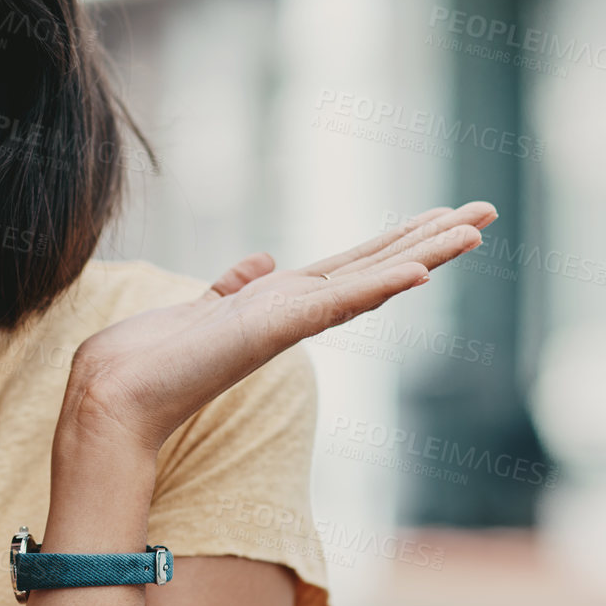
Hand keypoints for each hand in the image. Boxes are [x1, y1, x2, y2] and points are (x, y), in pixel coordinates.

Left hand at [63, 202, 496, 452]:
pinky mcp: (272, 331)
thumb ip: (235, 285)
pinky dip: (376, 286)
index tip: (442, 216)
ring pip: (371, 282)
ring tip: (473, 231)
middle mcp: (296, 312)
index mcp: (284, 303)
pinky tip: (416, 270)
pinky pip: (335, 304)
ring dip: (424, 255)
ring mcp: (289, 323)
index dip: (399, 240)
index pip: (355, 264)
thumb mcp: (205, 305)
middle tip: (487, 213)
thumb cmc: (157, 358)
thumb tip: (261, 262)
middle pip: (378, 266)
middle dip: (432, 240)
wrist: (119, 392)